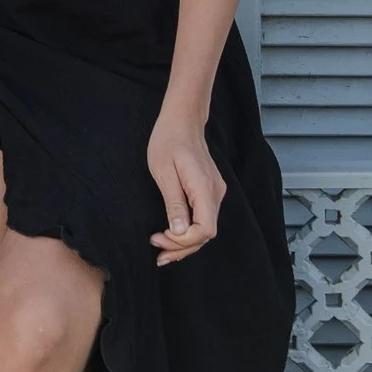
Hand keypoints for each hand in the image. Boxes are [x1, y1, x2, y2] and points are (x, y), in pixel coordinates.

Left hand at [146, 113, 223, 266]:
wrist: (182, 121)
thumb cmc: (168, 141)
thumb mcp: (163, 172)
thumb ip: (174, 203)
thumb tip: (180, 232)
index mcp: (204, 188)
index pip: (204, 229)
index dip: (183, 241)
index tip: (159, 237)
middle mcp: (215, 193)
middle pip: (206, 234)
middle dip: (181, 247)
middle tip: (156, 249)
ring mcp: (215, 193)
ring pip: (205, 229)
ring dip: (184, 243)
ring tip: (161, 249)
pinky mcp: (210, 192)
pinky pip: (203, 219)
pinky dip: (189, 232)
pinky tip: (173, 236)